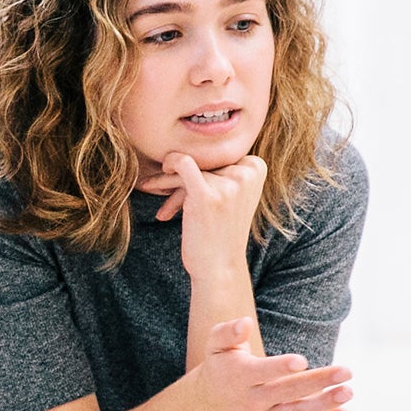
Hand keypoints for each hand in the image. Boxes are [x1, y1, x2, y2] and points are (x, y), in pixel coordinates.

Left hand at [151, 152, 269, 272]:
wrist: (219, 267)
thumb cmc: (220, 231)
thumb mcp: (231, 194)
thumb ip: (221, 168)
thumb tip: (187, 143)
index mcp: (257, 167)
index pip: (219, 153)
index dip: (200, 168)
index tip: (188, 187)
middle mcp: (246, 173)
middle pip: (202, 161)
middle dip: (180, 177)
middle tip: (161, 188)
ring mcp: (228, 183)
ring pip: (188, 166)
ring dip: (168, 182)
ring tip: (153, 191)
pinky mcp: (207, 194)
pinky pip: (183, 164)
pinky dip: (169, 164)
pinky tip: (159, 175)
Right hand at [194, 318, 352, 410]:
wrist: (211, 403)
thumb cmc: (221, 364)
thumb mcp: (215, 344)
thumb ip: (228, 331)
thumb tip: (246, 322)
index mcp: (239, 376)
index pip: (262, 373)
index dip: (281, 367)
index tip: (302, 361)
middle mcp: (252, 400)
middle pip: (288, 392)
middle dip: (318, 382)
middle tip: (347, 371)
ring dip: (325, 404)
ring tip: (348, 391)